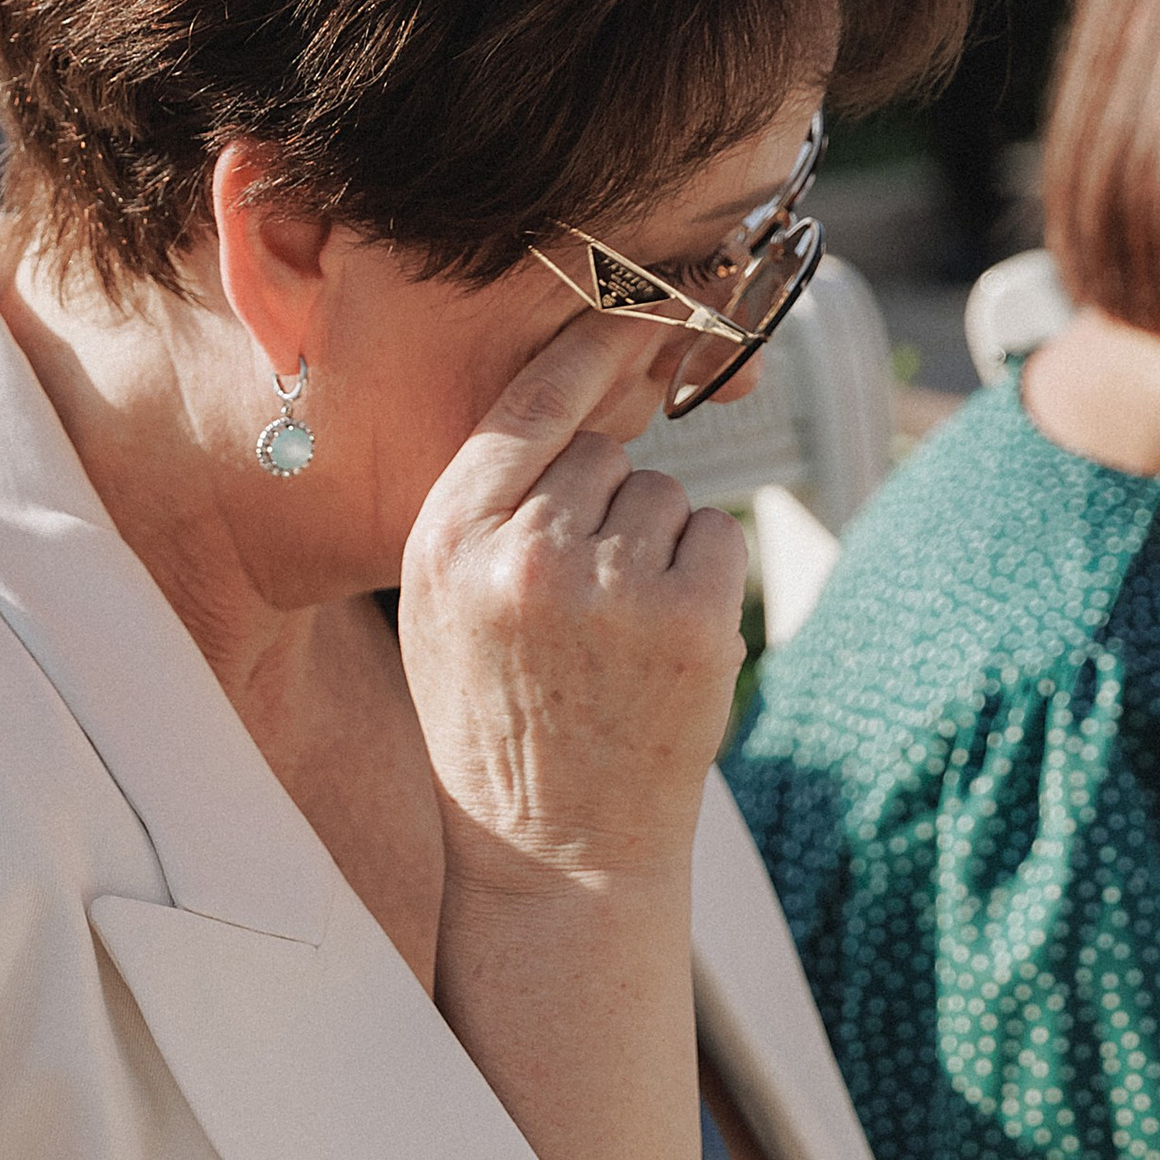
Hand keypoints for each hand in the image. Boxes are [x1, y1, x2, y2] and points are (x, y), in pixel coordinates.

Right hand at [397, 315, 748, 903]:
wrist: (556, 855)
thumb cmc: (495, 720)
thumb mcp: (441, 607)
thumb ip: (484, 507)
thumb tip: (570, 393)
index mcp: (448, 542)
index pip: (528, 405)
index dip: (590, 346)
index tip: (636, 304)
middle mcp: (526, 555)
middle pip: (604, 451)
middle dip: (606, 505)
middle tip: (583, 599)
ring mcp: (614, 589)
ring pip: (664, 492)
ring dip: (655, 546)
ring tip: (617, 635)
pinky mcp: (694, 623)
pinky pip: (718, 534)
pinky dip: (704, 579)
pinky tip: (665, 647)